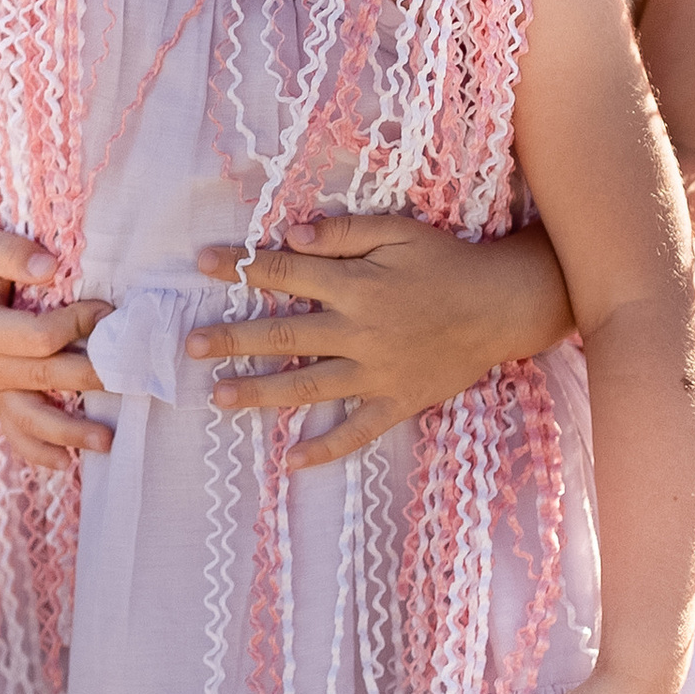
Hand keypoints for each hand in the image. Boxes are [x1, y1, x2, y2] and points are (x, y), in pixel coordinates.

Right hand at [0, 220, 111, 471]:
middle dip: (92, 377)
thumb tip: (49, 269)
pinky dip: (39, 452)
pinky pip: (15, 433)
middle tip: (134, 375)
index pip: (40, 337)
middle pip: (46, 379)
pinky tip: (66, 463)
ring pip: (31, 419)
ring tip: (108, 442)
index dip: (78, 325)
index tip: (109, 310)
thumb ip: (10, 252)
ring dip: (70, 433)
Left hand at [192, 214, 566, 472]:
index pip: (286, 273)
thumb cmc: (448, 262)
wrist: (501, 306)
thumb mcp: (399, 232)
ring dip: (260, 391)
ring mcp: (376, 372)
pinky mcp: (397, 401)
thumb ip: (344, 234)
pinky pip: (356, 431)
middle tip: (193, 346)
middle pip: (284, 335)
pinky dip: (324, 448)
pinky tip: (290, 461)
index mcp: (357, 285)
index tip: (203, 263)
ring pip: (308, 385)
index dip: (242, 267)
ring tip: (220, 396)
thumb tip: (291, 236)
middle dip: (234, 339)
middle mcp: (360, 331)